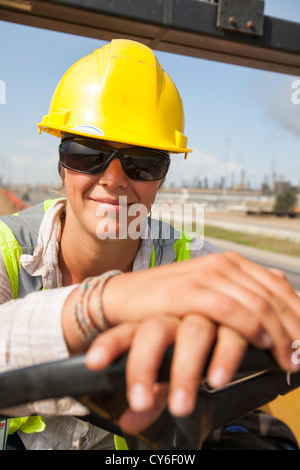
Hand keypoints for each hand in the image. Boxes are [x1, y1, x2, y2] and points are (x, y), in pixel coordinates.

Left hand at [85, 314, 247, 432]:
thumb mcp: (167, 367)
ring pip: (193, 332)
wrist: (216, 304)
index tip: (95, 362)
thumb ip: (152, 394)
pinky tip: (217, 379)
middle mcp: (176, 317)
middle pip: (155, 331)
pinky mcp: (234, 321)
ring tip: (180, 405)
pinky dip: (225, 358)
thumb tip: (128, 423)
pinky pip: (231, 336)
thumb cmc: (184, 342)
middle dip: (144, 366)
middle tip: (140, 402)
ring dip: (186, 369)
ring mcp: (204, 315)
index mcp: (153, 323)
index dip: (110, 345)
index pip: (126, 331)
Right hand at [100, 251, 299, 371]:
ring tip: (287, 362)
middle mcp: (222, 264)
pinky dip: (251, 329)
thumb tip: (278, 284)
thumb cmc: (167, 299)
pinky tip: (261, 346)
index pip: (279, 288)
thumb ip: (241, 290)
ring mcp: (205, 276)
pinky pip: (230, 310)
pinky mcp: (188, 291)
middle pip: (274, 298)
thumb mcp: (208, 290)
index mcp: (231, 263)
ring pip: (258, 305)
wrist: (124, 296)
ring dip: (279, 337)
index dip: (299, 316)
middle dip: (295, 332)